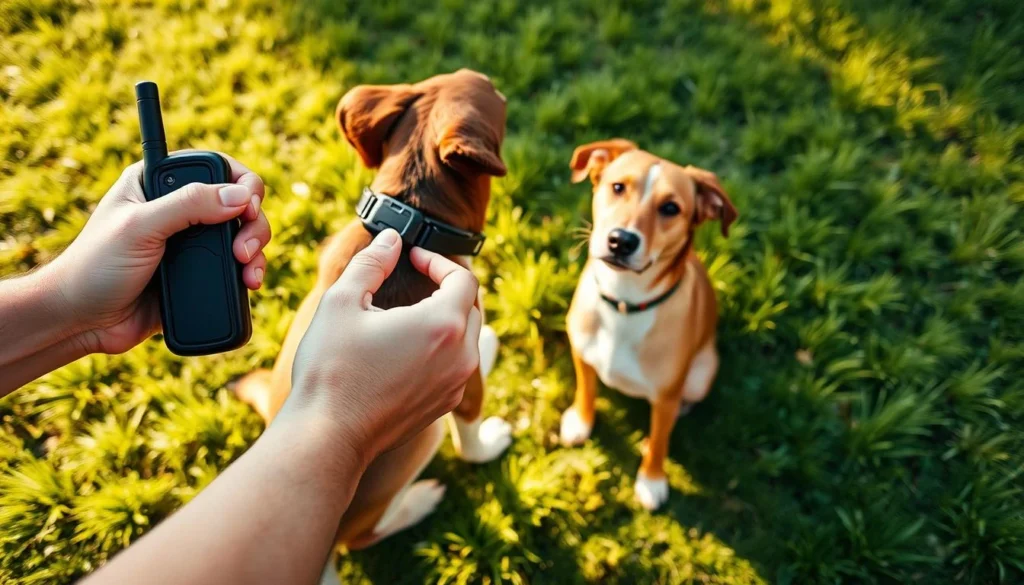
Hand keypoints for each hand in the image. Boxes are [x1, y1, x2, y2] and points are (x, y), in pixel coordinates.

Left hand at [49, 153, 269, 353]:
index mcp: (159, 184)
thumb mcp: (140, 227)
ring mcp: (192, 243)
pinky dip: (250, 273)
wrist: (82, 321)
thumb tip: (241, 196)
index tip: (247, 205)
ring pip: (243, 235)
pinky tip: (249, 284)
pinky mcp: (200, 275)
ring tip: (248, 272)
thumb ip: (188, 205)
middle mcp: (179, 210)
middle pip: (239, 202)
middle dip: (253, 224)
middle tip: (243, 249)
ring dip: (256, 250)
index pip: (216, 168)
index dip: (240, 182)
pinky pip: (237, 268)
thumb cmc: (95, 267)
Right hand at [287, 229, 480, 465]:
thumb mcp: (342, 302)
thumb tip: (391, 240)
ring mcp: (455, 385)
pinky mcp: (444, 405)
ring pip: (466, 338)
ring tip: (411, 311)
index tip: (412, 258)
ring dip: (446, 318)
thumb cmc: (331, 369)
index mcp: (443, 325)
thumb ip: (372, 263)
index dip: (439, 261)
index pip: (464, 278)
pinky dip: (441, 348)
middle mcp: (461, 356)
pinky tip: (407, 347)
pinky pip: (456, 366)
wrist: (327, 437)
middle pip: (471, 307)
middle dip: (446, 287)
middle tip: (415, 278)